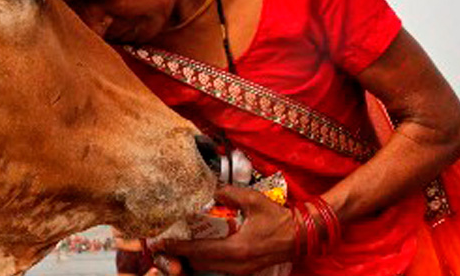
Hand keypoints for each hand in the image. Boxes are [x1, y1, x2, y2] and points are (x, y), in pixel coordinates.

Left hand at [153, 185, 294, 274]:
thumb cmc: (278, 219)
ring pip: (207, 267)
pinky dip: (206, 259)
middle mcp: (235, 265)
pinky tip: (201, 247)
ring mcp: (240, 271)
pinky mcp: (244, 271)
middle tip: (166, 243)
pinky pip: (218, 268)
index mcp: (236, 249)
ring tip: (181, 244)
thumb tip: (213, 191)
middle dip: (181, 254)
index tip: (160, 243)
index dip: (177, 247)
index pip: (198, 250)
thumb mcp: (254, 201)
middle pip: (198, 263)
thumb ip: (231, 194)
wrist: (299, 236)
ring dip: (193, 257)